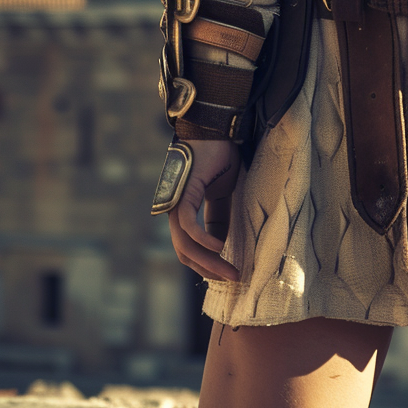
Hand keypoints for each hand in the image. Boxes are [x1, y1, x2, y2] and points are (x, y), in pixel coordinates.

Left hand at [168, 139, 240, 280]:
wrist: (216, 129)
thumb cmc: (219, 156)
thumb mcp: (225, 194)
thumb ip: (220, 219)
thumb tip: (222, 246)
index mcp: (184, 210)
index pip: (191, 247)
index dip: (209, 263)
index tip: (230, 273)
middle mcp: (175, 210)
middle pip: (185, 252)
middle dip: (209, 269)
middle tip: (232, 278)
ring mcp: (176, 203)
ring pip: (185, 244)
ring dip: (208, 261)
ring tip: (230, 271)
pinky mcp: (182, 194)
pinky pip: (188, 225)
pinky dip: (202, 240)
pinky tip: (219, 248)